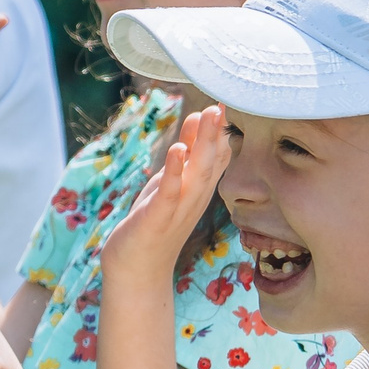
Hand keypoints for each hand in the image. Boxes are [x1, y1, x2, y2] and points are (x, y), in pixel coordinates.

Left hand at [103, 104, 227, 282]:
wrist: (137, 270)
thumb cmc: (154, 224)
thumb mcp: (172, 183)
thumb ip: (186, 154)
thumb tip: (198, 119)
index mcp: (200, 188)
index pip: (220, 155)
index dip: (224, 128)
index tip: (231, 97)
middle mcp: (195, 197)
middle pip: (212, 160)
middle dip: (217, 130)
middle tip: (223, 100)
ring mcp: (179, 209)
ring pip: (196, 173)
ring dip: (202, 143)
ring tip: (207, 114)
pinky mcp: (158, 218)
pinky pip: (169, 192)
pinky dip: (174, 171)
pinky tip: (178, 149)